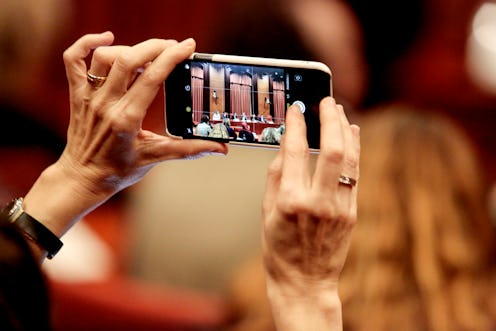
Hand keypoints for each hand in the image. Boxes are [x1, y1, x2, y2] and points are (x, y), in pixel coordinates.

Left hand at [22, 32, 227, 246]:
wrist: (82, 178)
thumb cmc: (118, 170)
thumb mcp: (156, 157)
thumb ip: (189, 150)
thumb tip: (221, 148)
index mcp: (128, 119)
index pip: (152, 78)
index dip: (172, 57)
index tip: (187, 46)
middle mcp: (106, 104)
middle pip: (129, 60)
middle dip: (155, 46)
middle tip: (173, 46)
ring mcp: (89, 97)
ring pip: (104, 56)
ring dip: (129, 48)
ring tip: (147, 55)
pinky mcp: (77, 94)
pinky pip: (73, 59)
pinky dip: (86, 42)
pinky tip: (106, 38)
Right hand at [262, 97, 359, 330]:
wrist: (305, 281)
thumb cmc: (280, 249)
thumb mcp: (266, 212)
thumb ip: (276, 177)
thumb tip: (286, 147)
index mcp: (290, 200)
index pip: (294, 150)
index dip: (296, 124)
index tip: (296, 109)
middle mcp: (317, 201)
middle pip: (332, 148)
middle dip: (330, 119)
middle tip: (326, 101)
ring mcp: (339, 207)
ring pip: (350, 159)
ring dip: (346, 130)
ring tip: (340, 111)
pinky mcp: (352, 212)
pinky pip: (356, 174)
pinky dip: (355, 151)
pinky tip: (352, 135)